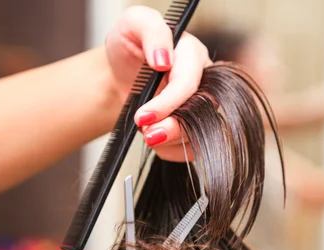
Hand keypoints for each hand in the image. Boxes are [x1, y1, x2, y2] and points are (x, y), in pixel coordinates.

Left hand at [106, 6, 211, 161]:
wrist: (119, 76)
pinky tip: (156, 142)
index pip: (189, 82)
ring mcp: (203, 104)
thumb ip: (151, 30)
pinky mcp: (198, 125)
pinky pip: (194, 147)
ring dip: (170, 140)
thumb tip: (165, 59)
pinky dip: (172, 151)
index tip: (143, 116)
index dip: (168, 102)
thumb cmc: (128, 48)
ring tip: (147, 135)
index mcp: (192, 53)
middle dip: (172, 127)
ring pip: (200, 132)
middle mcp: (204, 79)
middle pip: (201, 110)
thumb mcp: (132, 24)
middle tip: (146, 134)